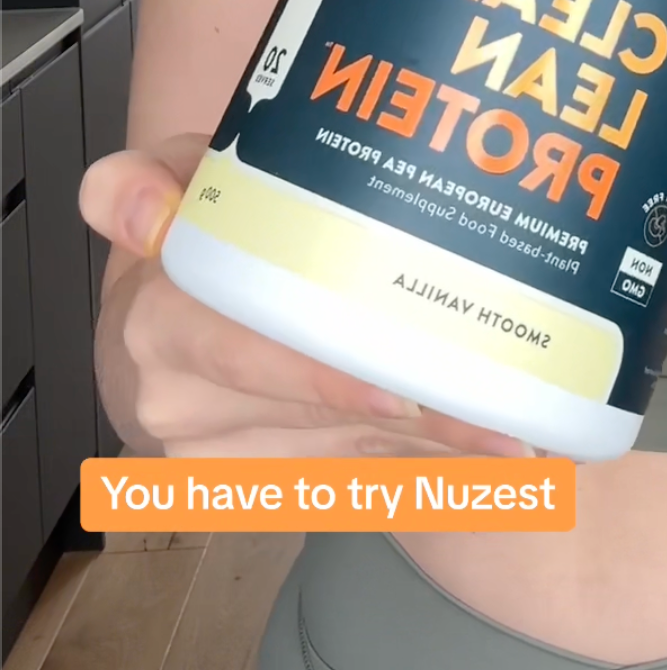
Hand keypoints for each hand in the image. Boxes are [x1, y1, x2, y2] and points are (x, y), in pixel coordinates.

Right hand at [79, 136, 533, 459]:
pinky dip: (428, 469)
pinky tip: (495, 463)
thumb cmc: (190, 238)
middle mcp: (186, 408)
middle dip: (418, 417)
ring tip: (520, 435)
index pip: (244, 358)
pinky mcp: (267, 488)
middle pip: (319, 416)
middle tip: (503, 414)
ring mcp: (227, 459)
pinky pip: (357, 481)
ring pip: (351, 455)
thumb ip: (144, 180)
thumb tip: (143, 210)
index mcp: (158, 329)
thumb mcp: (170, 181)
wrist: (165, 330)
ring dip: (438, 450)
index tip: (401, 388)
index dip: (323, 378)